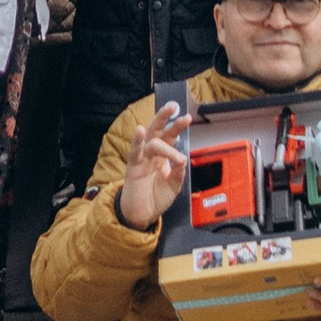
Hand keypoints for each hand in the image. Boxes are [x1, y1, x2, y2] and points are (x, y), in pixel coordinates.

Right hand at [115, 100, 191, 229]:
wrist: (142, 215)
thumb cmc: (156, 198)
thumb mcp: (174, 185)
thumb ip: (178, 172)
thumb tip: (182, 158)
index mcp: (163, 156)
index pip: (170, 136)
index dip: (177, 126)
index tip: (187, 117)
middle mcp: (152, 153)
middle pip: (157, 130)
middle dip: (165, 117)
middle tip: (174, 106)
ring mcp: (142, 158)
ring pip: (151, 140)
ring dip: (163, 133)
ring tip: (176, 128)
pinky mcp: (133, 167)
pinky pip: (135, 151)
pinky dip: (137, 140)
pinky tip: (139, 130)